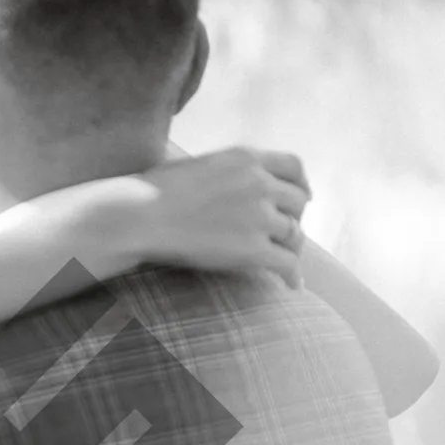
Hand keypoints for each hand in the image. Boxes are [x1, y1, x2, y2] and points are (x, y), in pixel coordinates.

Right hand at [142, 146, 309, 285]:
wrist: (141, 216)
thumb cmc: (156, 193)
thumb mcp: (201, 165)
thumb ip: (230, 172)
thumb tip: (236, 188)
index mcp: (247, 158)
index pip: (294, 166)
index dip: (302, 185)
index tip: (303, 198)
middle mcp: (259, 183)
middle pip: (299, 202)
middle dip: (294, 218)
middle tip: (284, 234)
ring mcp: (259, 216)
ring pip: (295, 234)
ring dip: (291, 248)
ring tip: (285, 261)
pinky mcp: (253, 249)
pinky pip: (288, 263)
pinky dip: (293, 276)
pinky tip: (292, 285)